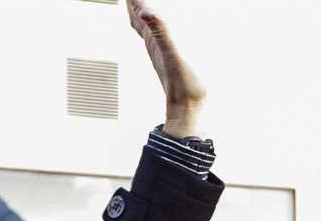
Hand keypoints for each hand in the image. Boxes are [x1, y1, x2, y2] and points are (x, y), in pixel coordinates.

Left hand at [127, 0, 205, 138]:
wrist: (186, 110)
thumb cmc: (183, 87)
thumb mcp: (173, 55)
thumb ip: (160, 33)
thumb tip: (144, 12)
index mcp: (153, 40)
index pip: (138, 13)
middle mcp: (152, 44)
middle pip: (136, 17)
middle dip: (133, 3)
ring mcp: (159, 51)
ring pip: (143, 26)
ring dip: (139, 12)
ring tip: (136, 3)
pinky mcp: (166, 58)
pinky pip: (155, 35)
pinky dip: (151, 24)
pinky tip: (154, 26)